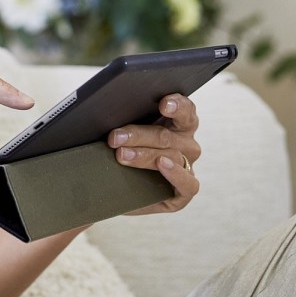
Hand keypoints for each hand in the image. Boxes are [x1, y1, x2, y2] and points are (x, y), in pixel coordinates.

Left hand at [112, 94, 202, 214]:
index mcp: (177, 125)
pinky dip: (176, 173)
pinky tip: (162, 165)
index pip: (185, 110)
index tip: (163, 104)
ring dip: (144, 155)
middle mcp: (186, 144)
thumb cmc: (122, 156)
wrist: (118, 191)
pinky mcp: (185, 192)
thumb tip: (107, 113)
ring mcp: (187, 167)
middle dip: (138, 135)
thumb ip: (125, 123)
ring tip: (122, 155)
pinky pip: (188, 183)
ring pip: (171, 156)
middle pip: (167, 136)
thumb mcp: (124, 136)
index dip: (177, 105)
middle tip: (115, 137)